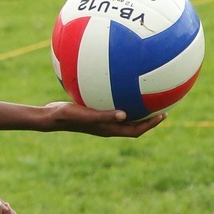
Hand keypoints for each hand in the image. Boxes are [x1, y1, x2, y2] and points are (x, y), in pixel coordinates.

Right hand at [42, 101, 164, 136]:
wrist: (50, 116)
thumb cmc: (66, 115)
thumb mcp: (86, 114)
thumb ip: (104, 115)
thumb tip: (125, 114)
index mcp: (109, 129)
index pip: (135, 130)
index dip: (150, 125)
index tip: (163, 115)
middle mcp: (107, 125)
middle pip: (133, 124)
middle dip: (148, 118)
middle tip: (162, 106)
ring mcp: (100, 119)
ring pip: (123, 115)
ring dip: (136, 108)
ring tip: (146, 95)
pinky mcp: (93, 111)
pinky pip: (111, 105)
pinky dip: (119, 97)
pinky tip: (118, 82)